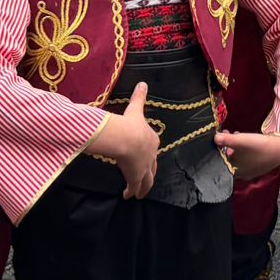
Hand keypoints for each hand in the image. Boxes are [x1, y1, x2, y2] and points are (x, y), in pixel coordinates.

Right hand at [85, 83, 159, 199]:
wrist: (127, 138)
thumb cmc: (131, 124)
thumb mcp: (135, 109)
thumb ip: (139, 97)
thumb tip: (143, 83)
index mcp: (152, 140)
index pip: (152, 147)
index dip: (148, 152)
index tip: (144, 156)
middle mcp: (151, 156)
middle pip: (152, 167)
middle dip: (149, 173)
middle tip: (146, 179)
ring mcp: (144, 168)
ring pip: (146, 180)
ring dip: (143, 187)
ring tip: (140, 194)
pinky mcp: (136, 177)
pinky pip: (134, 188)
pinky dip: (132, 192)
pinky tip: (127, 196)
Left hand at [215, 130, 279, 180]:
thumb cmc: (258, 147)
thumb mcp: (239, 140)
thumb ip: (225, 139)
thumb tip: (214, 138)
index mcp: (234, 172)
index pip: (220, 163)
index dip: (217, 150)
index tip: (217, 140)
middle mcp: (242, 174)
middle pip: (228, 161)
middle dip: (225, 147)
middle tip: (225, 135)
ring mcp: (251, 171)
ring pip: (238, 159)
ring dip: (234, 147)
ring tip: (235, 134)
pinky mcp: (259, 166)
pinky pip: (246, 158)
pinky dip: (243, 150)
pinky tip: (246, 140)